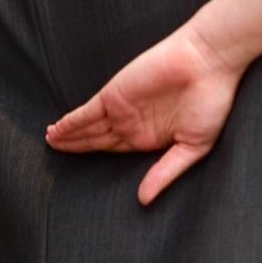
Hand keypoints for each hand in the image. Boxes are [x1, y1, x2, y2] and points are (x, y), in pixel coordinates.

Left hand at [45, 25, 246, 204]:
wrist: (208, 62)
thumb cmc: (211, 101)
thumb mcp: (194, 146)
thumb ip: (166, 171)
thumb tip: (144, 200)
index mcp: (151, 137)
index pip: (117, 151)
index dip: (98, 158)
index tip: (80, 170)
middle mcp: (133, 123)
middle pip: (97, 140)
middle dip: (77, 147)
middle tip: (54, 156)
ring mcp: (122, 109)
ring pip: (88, 128)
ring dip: (68, 136)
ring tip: (50, 144)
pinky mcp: (114, 95)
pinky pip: (86, 113)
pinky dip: (70, 123)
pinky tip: (56, 131)